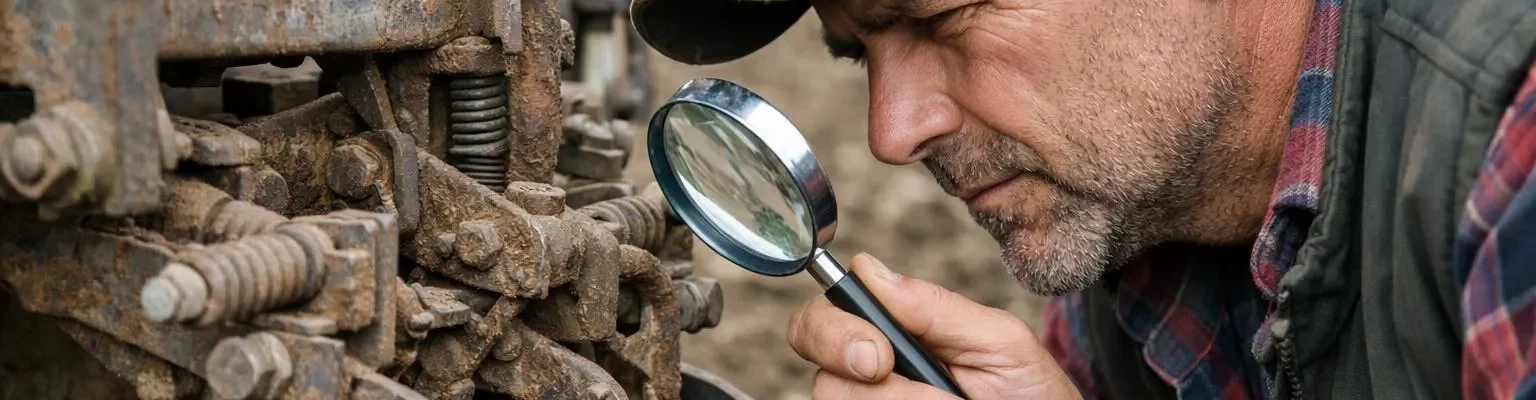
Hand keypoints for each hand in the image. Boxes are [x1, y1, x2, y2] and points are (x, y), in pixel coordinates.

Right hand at [786, 253, 1082, 398]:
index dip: (835, 327)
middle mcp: (872, 368)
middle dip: (842, 360)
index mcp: (897, 327)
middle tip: (886, 375)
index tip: (878, 355)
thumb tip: (867, 268)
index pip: (832, 307)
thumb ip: (934, 307)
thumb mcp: (998, 342)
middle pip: (815, 355)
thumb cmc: (1030, 391)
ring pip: (832, 397)